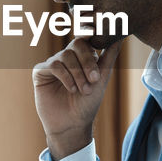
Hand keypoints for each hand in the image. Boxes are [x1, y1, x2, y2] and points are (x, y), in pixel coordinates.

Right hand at [32, 39, 122, 158]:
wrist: (72, 125)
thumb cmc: (88, 103)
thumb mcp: (102, 78)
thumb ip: (109, 56)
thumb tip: (120, 36)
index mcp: (82, 56)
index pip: (87, 38)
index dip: (91, 37)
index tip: (96, 36)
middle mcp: (67, 57)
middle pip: (77, 44)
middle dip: (87, 62)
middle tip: (94, 79)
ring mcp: (53, 63)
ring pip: (65, 55)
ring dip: (77, 73)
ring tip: (83, 90)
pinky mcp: (40, 72)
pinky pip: (53, 65)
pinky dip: (65, 76)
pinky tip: (71, 89)